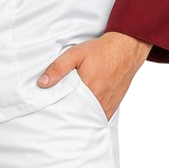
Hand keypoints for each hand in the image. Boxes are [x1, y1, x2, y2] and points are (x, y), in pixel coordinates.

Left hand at [36, 31, 151, 118]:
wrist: (126, 49)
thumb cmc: (101, 51)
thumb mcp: (75, 54)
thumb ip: (58, 68)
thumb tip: (42, 83)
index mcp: (88, 89)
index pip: (67, 108)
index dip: (57, 110)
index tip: (49, 110)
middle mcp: (99, 100)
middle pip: (78, 116)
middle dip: (67, 116)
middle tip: (56, 115)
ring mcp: (107, 105)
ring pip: (89, 118)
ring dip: (79, 117)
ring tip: (68, 115)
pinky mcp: (113, 106)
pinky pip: (99, 117)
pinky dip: (90, 117)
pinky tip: (82, 113)